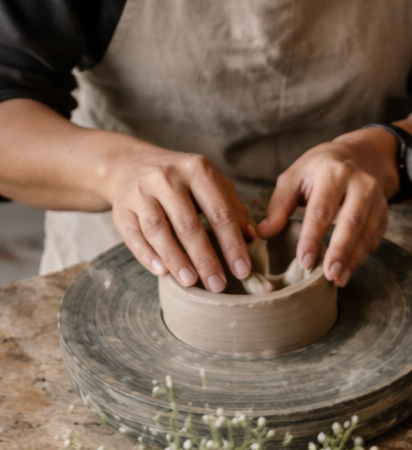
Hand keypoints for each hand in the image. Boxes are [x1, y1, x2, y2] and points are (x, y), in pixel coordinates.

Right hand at [108, 151, 254, 291]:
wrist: (131, 164)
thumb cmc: (182, 181)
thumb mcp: (210, 184)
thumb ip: (233, 208)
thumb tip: (252, 237)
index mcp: (197, 170)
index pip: (219, 213)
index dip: (232, 244)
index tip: (243, 271)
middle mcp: (167, 177)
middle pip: (188, 224)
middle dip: (205, 258)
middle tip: (217, 285)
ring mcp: (141, 192)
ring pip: (157, 229)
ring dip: (175, 259)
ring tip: (190, 282)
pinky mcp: (121, 207)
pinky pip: (133, 235)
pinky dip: (147, 255)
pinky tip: (162, 272)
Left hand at [259, 131, 397, 286]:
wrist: (359, 157)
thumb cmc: (319, 170)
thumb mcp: (295, 178)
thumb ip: (279, 205)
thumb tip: (262, 234)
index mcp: (333, 172)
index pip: (322, 209)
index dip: (313, 237)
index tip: (304, 261)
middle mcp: (360, 184)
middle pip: (352, 221)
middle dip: (340, 251)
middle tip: (328, 275)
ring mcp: (376, 199)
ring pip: (367, 233)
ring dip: (353, 259)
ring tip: (337, 279)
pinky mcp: (383, 214)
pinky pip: (374, 239)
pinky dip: (361, 257)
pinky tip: (347, 270)